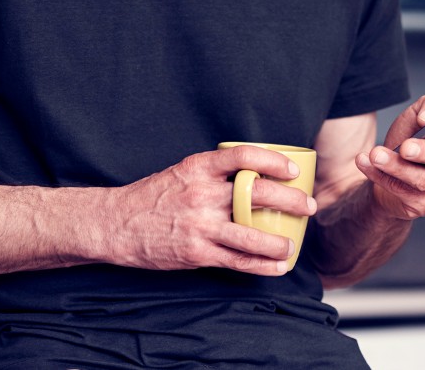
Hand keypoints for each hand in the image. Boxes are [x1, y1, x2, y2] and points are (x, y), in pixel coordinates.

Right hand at [106, 146, 317, 274]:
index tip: (292, 170)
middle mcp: (202, 194)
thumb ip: (214, 174)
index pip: (243, 156)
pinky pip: (237, 260)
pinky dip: (261, 265)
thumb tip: (253, 176)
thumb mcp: (182, 173)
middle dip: (290, 200)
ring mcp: (200, 225)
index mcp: (198, 168)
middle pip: (255, 194)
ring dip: (279, 242)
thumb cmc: (153, 197)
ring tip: (293, 245)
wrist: (116, 224)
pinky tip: (277, 267)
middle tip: (308, 206)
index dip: (272, 161)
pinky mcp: (196, 253)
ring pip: (251, 234)